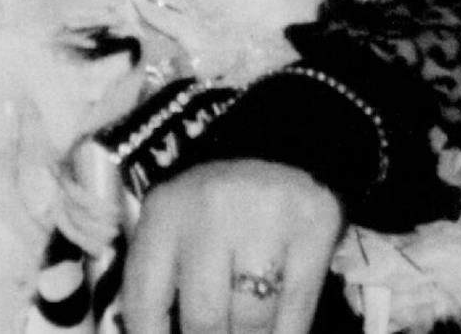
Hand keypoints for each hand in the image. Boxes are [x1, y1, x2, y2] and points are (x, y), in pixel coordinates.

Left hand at [124, 159, 343, 333]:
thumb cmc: (219, 202)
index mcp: (165, 212)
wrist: (284, 145)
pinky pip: (298, 310)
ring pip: (253, 322)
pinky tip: (278, 333)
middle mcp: (212, 211)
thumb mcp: (178, 226)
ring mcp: (266, 218)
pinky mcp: (315, 227)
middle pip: (204, 319)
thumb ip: (163, 279)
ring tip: (245, 332)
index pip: (146, 299)